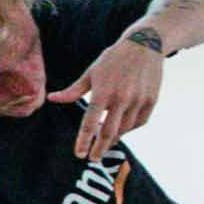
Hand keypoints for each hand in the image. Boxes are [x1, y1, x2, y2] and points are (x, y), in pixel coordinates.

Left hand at [68, 36, 166, 158]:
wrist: (145, 45)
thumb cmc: (113, 58)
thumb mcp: (91, 72)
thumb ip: (73, 91)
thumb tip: (52, 99)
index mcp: (103, 92)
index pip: (90, 122)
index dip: (84, 140)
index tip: (79, 154)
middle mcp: (122, 98)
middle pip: (109, 132)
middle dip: (100, 148)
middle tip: (92, 158)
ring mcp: (139, 100)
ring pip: (125, 128)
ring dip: (114, 137)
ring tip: (105, 140)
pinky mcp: (151, 100)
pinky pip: (139, 122)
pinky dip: (129, 128)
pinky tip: (122, 127)